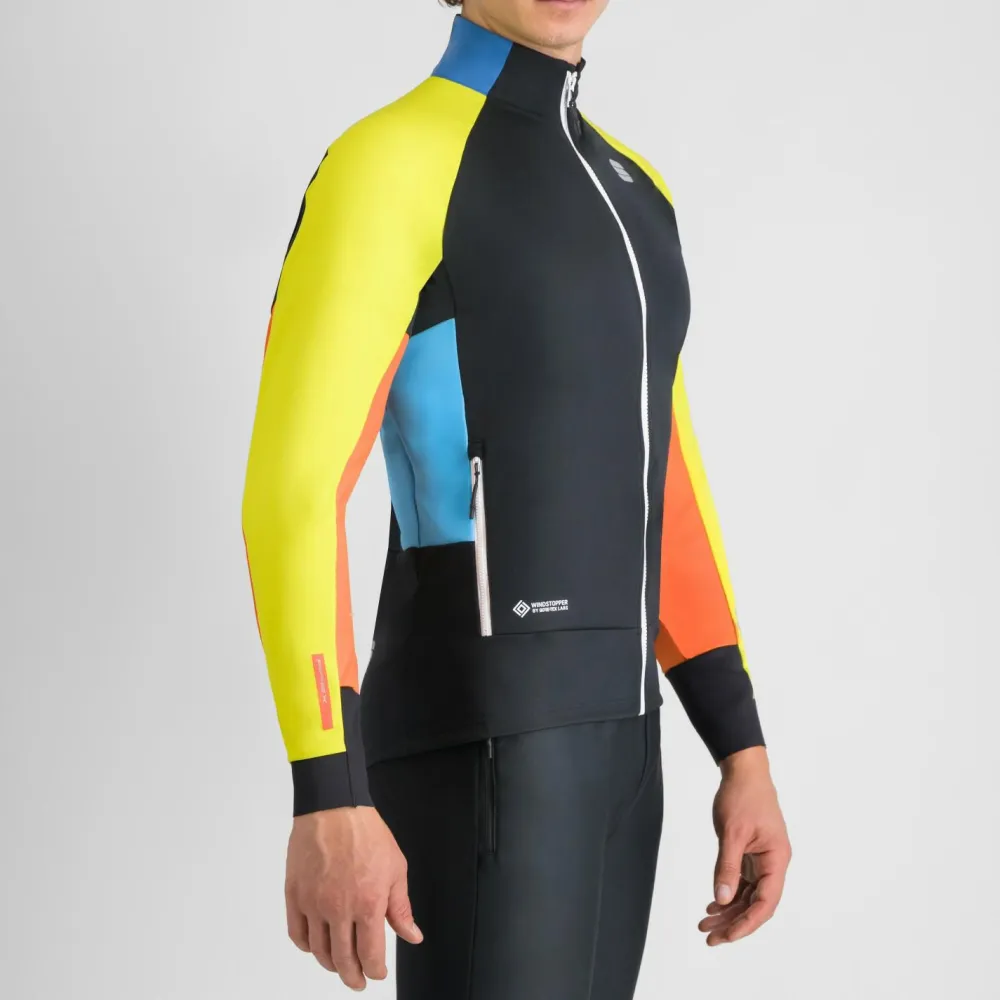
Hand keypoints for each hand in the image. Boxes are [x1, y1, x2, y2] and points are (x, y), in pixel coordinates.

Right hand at [285, 806, 422, 989]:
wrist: (334, 807)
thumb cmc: (366, 832)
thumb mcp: (396, 868)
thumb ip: (401, 908)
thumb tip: (412, 935)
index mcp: (368, 904)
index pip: (370, 955)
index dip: (375, 971)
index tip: (377, 973)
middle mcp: (339, 909)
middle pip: (343, 960)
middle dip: (353, 976)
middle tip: (358, 981)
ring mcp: (313, 904)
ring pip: (319, 951)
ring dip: (331, 964)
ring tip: (339, 965)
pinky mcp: (295, 895)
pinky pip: (297, 934)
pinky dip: (307, 946)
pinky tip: (316, 945)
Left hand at [699, 746, 790, 945]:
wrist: (743, 770)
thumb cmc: (742, 796)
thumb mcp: (731, 832)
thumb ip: (727, 866)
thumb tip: (721, 899)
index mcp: (776, 859)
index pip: (765, 902)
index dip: (747, 922)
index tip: (727, 936)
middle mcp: (773, 863)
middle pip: (756, 903)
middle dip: (733, 922)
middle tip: (709, 936)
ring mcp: (763, 859)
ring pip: (748, 894)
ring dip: (728, 910)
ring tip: (705, 923)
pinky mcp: (752, 853)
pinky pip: (742, 881)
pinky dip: (728, 893)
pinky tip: (712, 904)